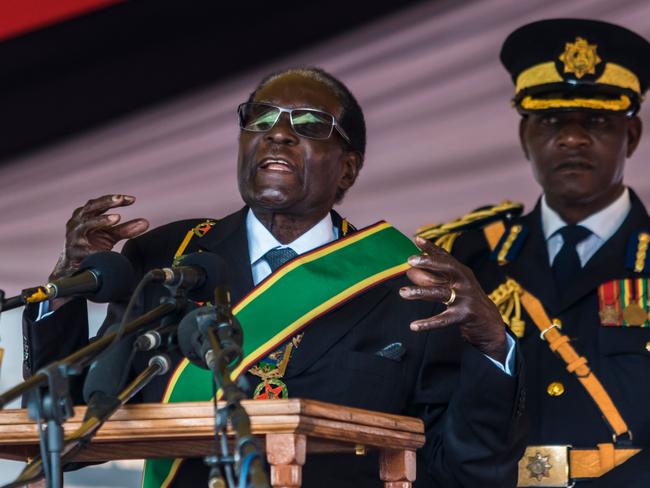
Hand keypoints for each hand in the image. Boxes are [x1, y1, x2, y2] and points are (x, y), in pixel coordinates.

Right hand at [49, 194, 148, 281]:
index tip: (132, 199)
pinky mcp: (72, 252)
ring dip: (101, 220)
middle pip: (90, 207)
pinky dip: (95, 249)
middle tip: (120, 199)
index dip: (115, 199)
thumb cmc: (91, 246)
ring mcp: (73, 236)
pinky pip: (84, 249)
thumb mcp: (110, 236)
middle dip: (106, 202)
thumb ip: (126, 229)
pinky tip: (105, 249)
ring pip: (85, 224)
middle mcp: (77, 222)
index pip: (100, 203)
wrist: (72, 268)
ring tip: (116, 217)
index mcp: (85, 215)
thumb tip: (145, 222)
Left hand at [399, 237, 506, 362]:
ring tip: (402, 292)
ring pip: (440, 293)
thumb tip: (410, 271)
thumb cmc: (466, 300)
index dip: (430, 247)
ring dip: (420, 292)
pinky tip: (414, 326)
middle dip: (429, 262)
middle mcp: (464, 282)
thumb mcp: (456, 285)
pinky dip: (428, 323)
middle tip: (410, 261)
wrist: (489, 322)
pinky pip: (443, 319)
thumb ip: (435, 277)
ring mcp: (465, 298)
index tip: (416, 239)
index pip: (445, 256)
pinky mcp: (464, 315)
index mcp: (461, 272)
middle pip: (447, 267)